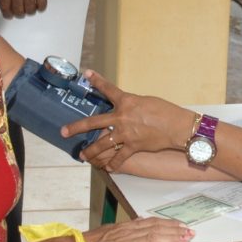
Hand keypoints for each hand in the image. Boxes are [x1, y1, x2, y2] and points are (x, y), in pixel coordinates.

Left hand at [0, 0, 50, 17]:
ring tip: (31, 7)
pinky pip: (41, 4)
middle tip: (22, 11)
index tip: (10, 15)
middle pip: (18, 11)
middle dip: (20, 13)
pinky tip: (39, 4)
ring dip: (30, 10)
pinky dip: (40, 7)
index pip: (5, 7)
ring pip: (30, 10)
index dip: (8, 14)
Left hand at [61, 71, 193, 170]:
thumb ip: (131, 105)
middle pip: (93, 122)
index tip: (87, 74)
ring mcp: (126, 133)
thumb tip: (124, 108)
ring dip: (91, 150)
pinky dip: (113, 164)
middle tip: (64, 132)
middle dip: (77, 128)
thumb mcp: (145, 101)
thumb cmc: (165, 111)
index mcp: (126, 101)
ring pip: (102, 144)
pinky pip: (119, 157)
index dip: (97, 80)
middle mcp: (122, 117)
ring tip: (82, 155)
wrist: (176, 126)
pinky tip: (107, 168)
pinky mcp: (133, 146)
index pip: (108, 89)